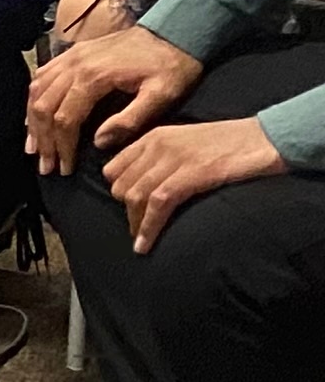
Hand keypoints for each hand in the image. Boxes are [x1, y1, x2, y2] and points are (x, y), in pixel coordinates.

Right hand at [27, 20, 202, 171]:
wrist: (175, 30)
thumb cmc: (171, 66)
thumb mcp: (161, 96)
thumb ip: (130, 119)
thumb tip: (98, 142)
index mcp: (94, 77)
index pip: (65, 118)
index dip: (62, 146)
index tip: (66, 169)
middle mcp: (75, 64)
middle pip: (44, 106)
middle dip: (43, 139)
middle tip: (46, 166)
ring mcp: (71, 56)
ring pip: (37, 91)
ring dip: (33, 121)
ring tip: (35, 147)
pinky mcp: (73, 53)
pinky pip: (42, 76)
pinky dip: (34, 99)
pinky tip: (36, 115)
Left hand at [108, 115, 284, 250]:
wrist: (266, 139)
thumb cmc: (231, 145)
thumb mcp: (187, 143)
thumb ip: (163, 157)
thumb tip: (146, 183)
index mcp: (154, 136)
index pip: (114, 167)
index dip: (118, 191)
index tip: (127, 209)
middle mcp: (157, 145)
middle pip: (122, 185)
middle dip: (126, 210)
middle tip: (138, 228)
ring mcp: (173, 159)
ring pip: (136, 196)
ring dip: (135, 224)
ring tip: (140, 242)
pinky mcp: (191, 174)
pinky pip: (158, 205)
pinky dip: (148, 228)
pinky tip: (144, 245)